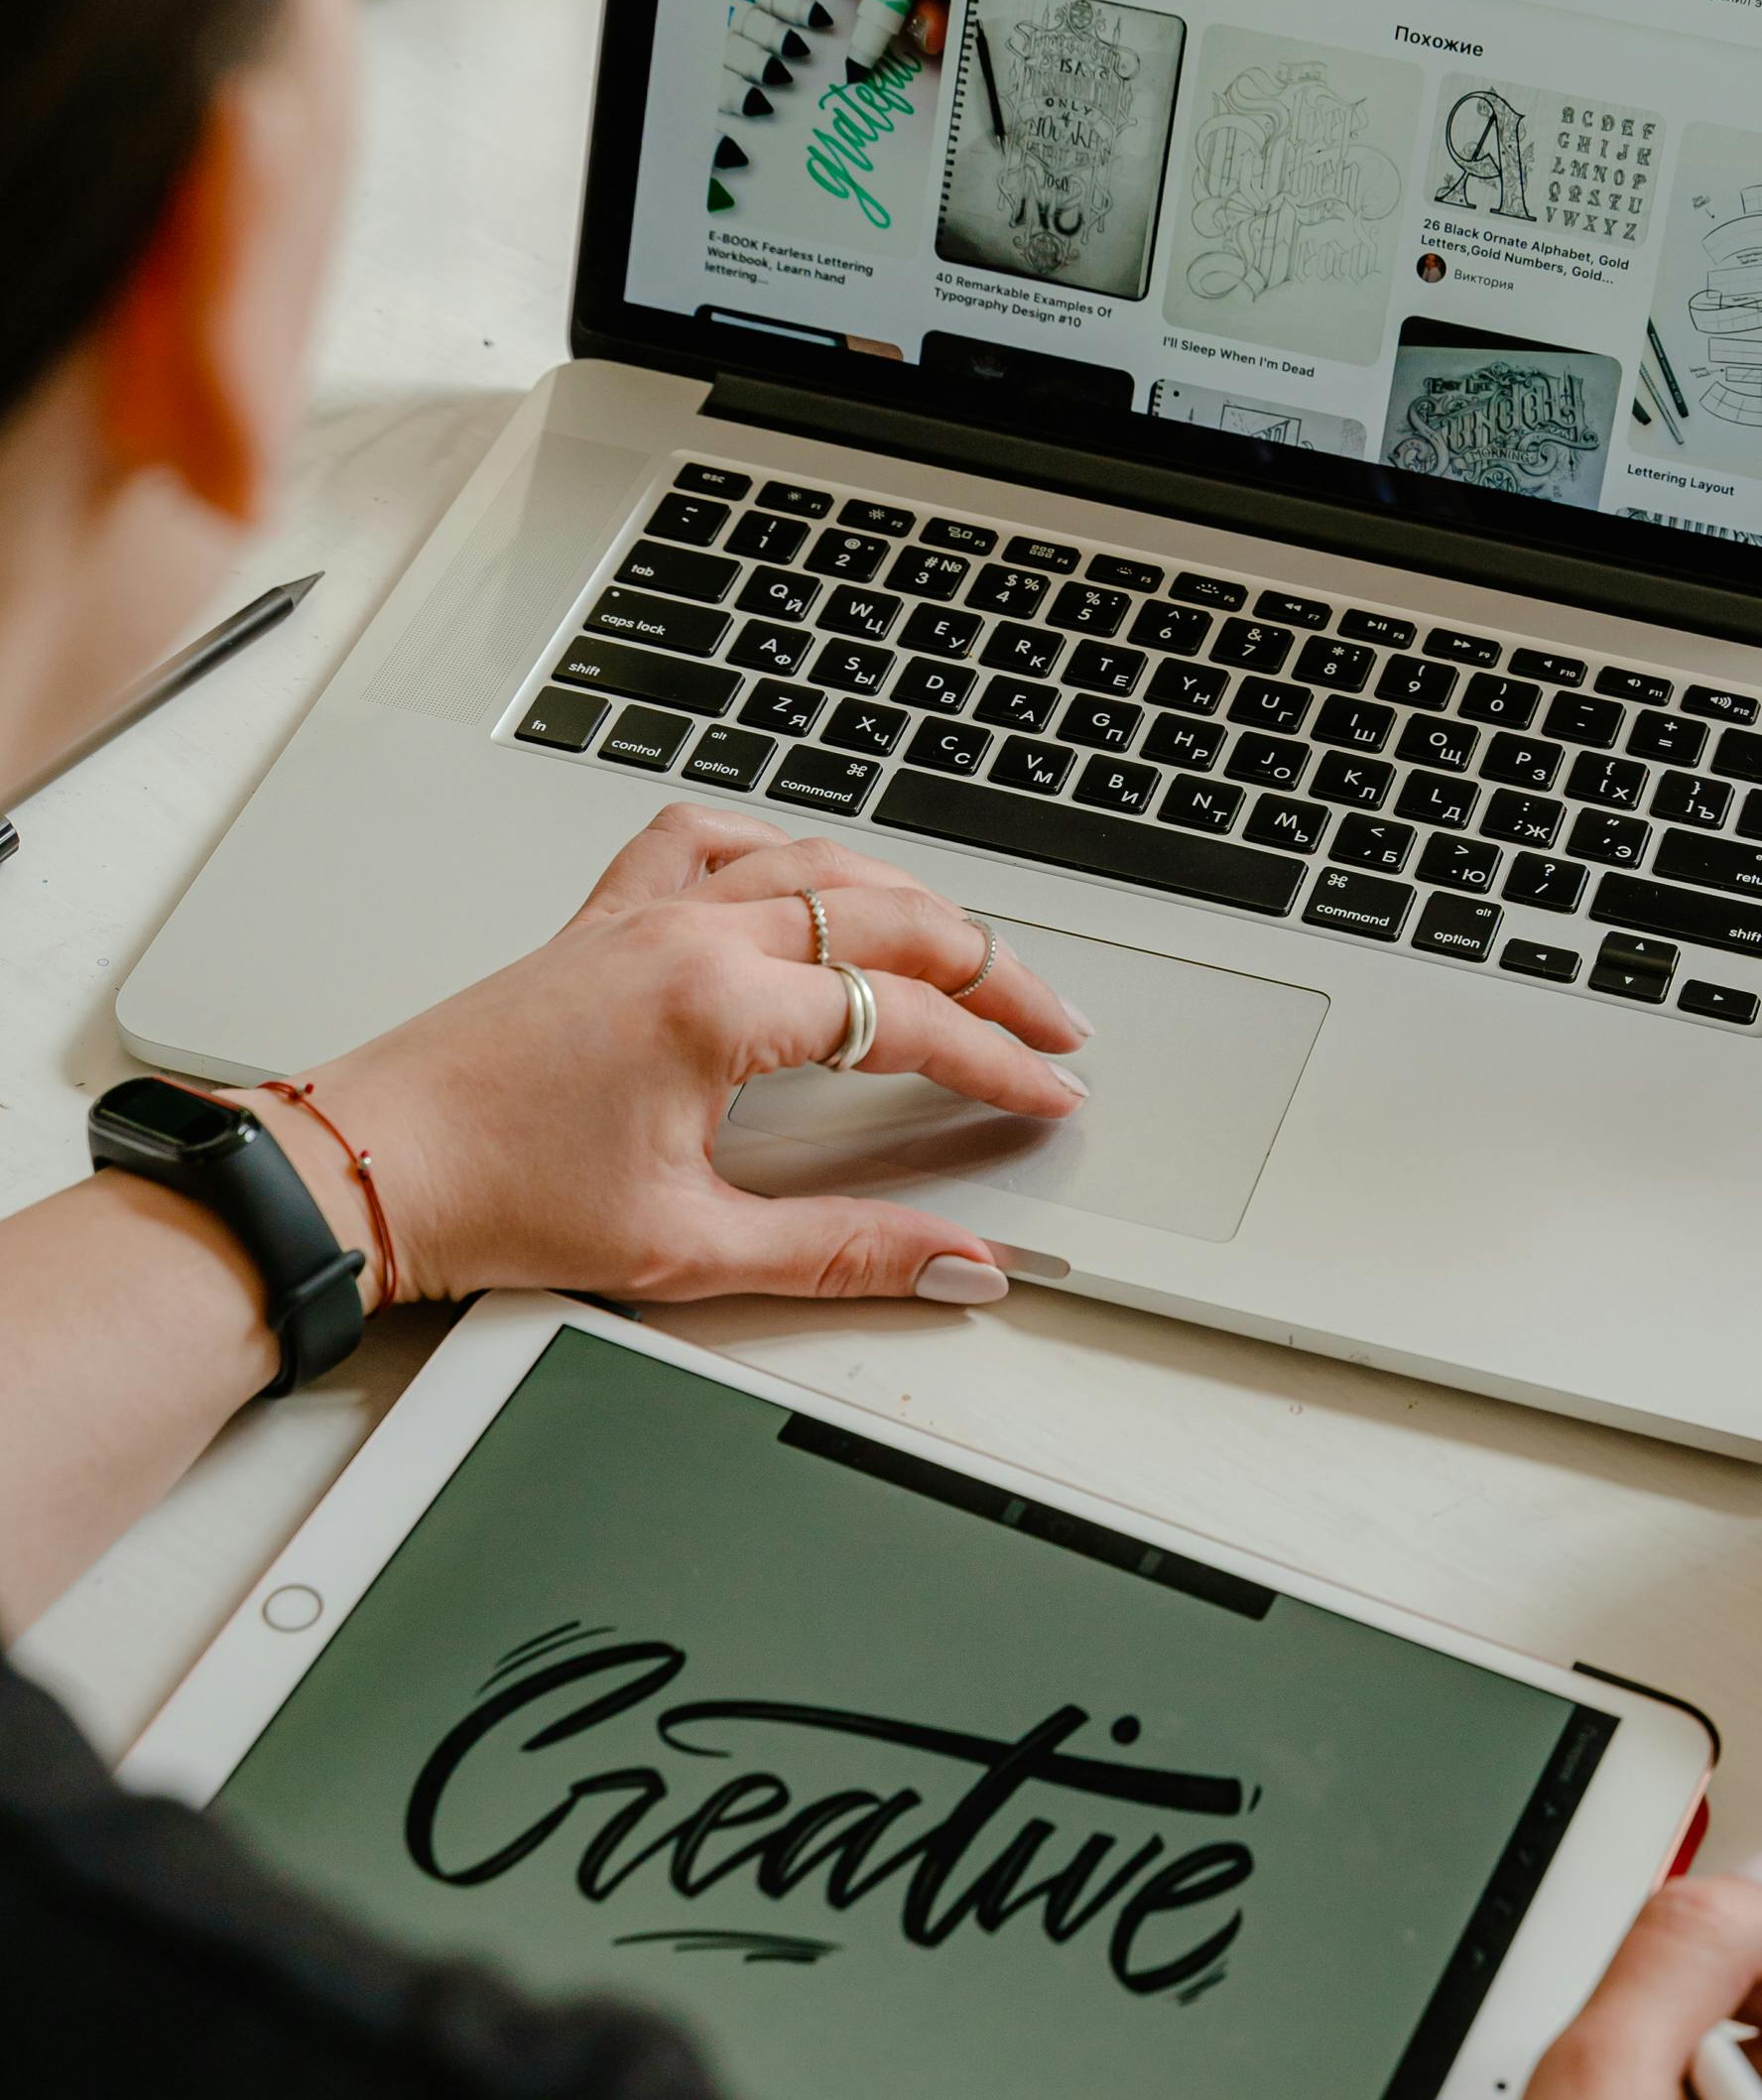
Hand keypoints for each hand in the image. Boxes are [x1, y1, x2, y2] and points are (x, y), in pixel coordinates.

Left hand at [235, 807, 1089, 1314]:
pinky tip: (807, 875)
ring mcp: (644, 913)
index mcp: (718, 1006)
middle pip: (888, 917)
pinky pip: (709, 839)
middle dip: (990, 971)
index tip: (1047, 1093)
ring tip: (968, 951)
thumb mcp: (690, 1248)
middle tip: (1050, 1021)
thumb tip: (951, 1260)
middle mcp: (688, 935)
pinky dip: (778, 846)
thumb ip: (842, 1250)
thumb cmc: (495, 1199)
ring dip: (909, 902)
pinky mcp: (603, 918)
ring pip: (816, 862)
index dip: (998, 1061)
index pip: (908, 1020)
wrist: (371, 1170)